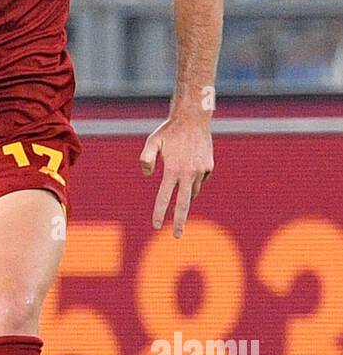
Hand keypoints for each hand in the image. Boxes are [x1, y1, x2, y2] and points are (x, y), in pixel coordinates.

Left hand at [139, 113, 213, 237]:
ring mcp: (201, 171)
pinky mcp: (209, 166)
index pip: (164, 197)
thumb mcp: (152, 141)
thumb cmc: (170, 130)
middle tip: (177, 236)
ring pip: (192, 192)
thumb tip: (147, 175)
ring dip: (186, 199)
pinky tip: (188, 175)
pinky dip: (194, 183)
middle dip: (180, 222)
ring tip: (179, 204)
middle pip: (184, 204)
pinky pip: (200, 181)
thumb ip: (146, 158)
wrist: (194, 118)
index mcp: (173, 170)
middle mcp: (188, 173)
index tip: (156, 226)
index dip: (160, 213)